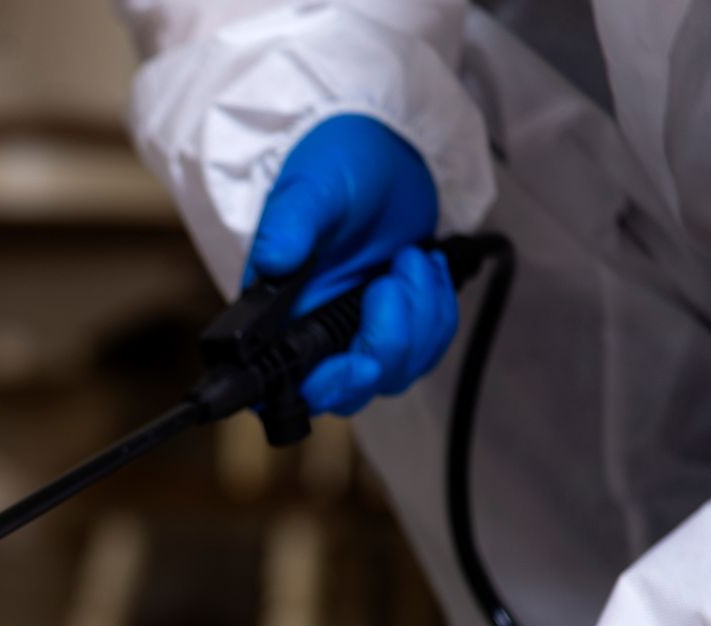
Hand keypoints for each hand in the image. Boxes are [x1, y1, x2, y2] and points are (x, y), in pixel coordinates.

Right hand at [249, 114, 458, 416]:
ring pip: (396, 372)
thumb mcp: (311, 187)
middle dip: (386, 347)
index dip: (325, 387)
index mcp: (281, 312)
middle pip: (351, 389)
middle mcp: (315, 332)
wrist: (384, 152)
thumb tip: (272, 260)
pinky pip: (426, 349)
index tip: (356, 364)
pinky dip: (438, 311)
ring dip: (419, 317)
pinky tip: (426, 268)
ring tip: (411, 258)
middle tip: (390, 286)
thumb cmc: (337, 164)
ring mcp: (356, 332)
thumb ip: (289, 224)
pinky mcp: (394, 325)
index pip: (290, 381)